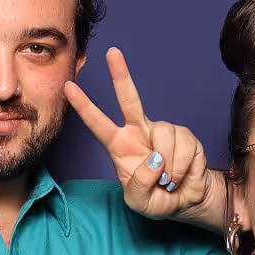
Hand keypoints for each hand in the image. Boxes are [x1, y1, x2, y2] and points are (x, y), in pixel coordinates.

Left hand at [65, 48, 225, 229]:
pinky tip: (181, 176)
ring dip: (168, 166)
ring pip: (164, 136)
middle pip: (129, 99)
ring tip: (168, 180)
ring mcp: (163, 132)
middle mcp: (140, 132)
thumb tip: (154, 160)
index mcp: (120, 146)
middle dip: (121, 75)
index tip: (68, 87)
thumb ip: (139, 185)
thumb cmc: (157, 199)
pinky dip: (183, 168)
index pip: (98, 124)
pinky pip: (185, 148)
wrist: (186, 201)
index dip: (84, 107)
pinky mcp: (186, 137)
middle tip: (112, 52)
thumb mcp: (139, 202)